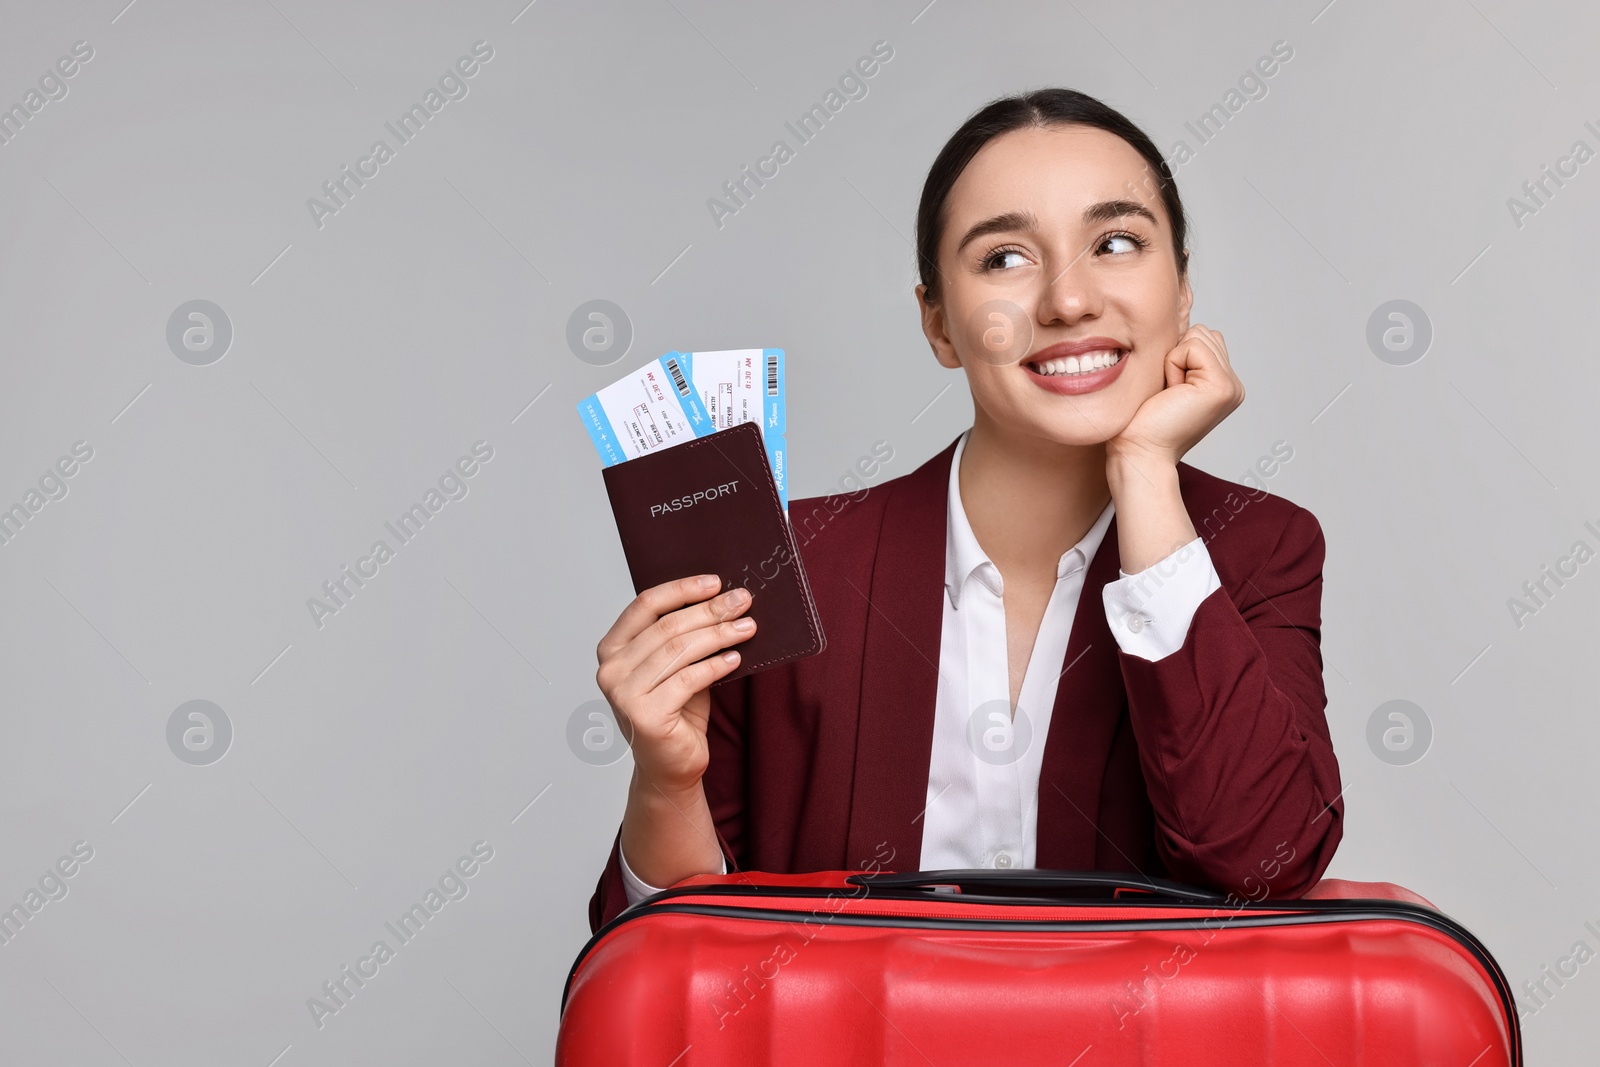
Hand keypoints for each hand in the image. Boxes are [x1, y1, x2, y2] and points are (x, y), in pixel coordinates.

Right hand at [594, 575, 756, 792]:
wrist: (670, 767)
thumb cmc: (675, 713)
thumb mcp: (675, 667)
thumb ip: (684, 638)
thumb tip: (722, 600)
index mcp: (612, 649)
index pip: (645, 605)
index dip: (682, 589)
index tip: (715, 582)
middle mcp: (610, 670)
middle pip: (667, 627)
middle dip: (710, 611)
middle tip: (743, 602)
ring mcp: (623, 694)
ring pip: (679, 650)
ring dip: (719, 635)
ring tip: (747, 628)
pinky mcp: (645, 716)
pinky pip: (688, 679)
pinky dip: (715, 666)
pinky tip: (735, 660)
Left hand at [1108, 324, 1243, 466]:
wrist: (1139, 451)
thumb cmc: (1141, 420)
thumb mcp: (1166, 379)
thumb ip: (1183, 355)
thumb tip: (1178, 320)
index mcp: (1223, 384)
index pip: (1203, 337)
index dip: (1175, 355)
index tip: (1167, 391)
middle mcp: (1233, 386)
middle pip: (1203, 332)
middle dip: (1176, 355)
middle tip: (1168, 393)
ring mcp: (1232, 387)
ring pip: (1199, 336)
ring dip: (1173, 360)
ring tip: (1170, 393)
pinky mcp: (1221, 387)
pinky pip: (1192, 347)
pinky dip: (1173, 364)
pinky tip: (1171, 393)